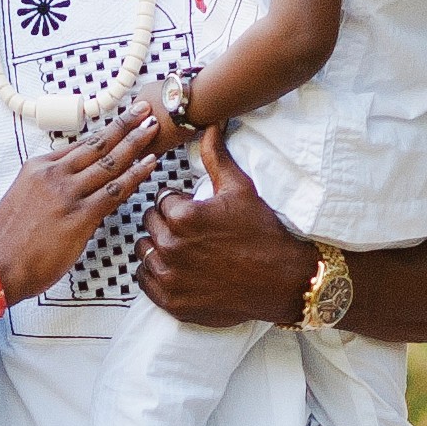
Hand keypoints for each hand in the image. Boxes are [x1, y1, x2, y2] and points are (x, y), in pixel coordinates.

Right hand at [0, 107, 167, 302]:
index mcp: (37, 168)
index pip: (79, 146)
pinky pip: (114, 191)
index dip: (104, 132)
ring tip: (153, 127)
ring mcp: (67, 194)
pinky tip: (149, 164)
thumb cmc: (6, 241)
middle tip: (144, 109)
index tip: (122, 120)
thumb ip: (46, 189)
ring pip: (109, 162)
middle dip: (124, 125)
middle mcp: (53, 175)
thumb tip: (68, 190)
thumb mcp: (21, 200)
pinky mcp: (80, 217)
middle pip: (97, 145)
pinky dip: (134, 176)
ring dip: (134, 143)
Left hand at [142, 137, 318, 327]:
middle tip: (191, 230)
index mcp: (183, 216)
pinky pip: (144, 282)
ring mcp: (170, 278)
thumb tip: (209, 123)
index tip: (194, 210)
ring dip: (157, 247)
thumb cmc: (262, 232)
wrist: (282, 281)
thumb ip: (216, 157)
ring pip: (143, 251)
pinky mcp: (171, 302)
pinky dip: (155, 274)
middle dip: (166, 223)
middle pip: (150, 225)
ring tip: (183, 248)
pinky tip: (177, 268)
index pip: (162, 200)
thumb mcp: (240, 189)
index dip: (178, 203)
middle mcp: (171, 247)